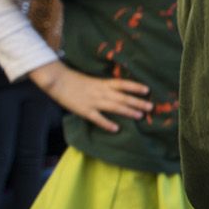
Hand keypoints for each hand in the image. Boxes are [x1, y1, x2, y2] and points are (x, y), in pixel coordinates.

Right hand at [30, 61, 148, 132]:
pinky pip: (97, 118)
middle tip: (150, 107)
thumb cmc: (76, 80)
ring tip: (140, 116)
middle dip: (137, 102)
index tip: (147, 90)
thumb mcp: (94, 80)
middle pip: (122, 97)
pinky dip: (106, 123)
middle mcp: (101, 92)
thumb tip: (121, 90)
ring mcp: (93, 101)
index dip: (135, 87)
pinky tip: (116, 128)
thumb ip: (106, 86)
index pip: (122, 84)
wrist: (58, 81)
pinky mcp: (84, 110)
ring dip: (128, 111)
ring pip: (114, 107)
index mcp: (103, 83)